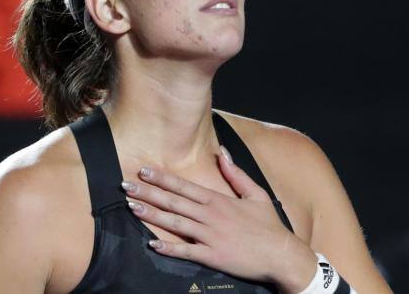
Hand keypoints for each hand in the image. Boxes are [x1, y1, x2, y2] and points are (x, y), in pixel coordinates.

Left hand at [122, 146, 316, 291]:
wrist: (283, 256)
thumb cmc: (269, 226)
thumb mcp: (256, 194)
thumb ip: (236, 174)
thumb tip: (222, 153)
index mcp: (218, 200)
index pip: (184, 186)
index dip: (162, 178)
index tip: (143, 171)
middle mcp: (211, 216)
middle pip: (174, 201)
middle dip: (148, 192)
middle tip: (125, 185)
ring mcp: (211, 236)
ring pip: (175, 223)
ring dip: (151, 214)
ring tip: (131, 206)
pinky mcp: (214, 256)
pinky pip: (187, 251)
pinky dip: (169, 248)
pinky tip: (152, 243)